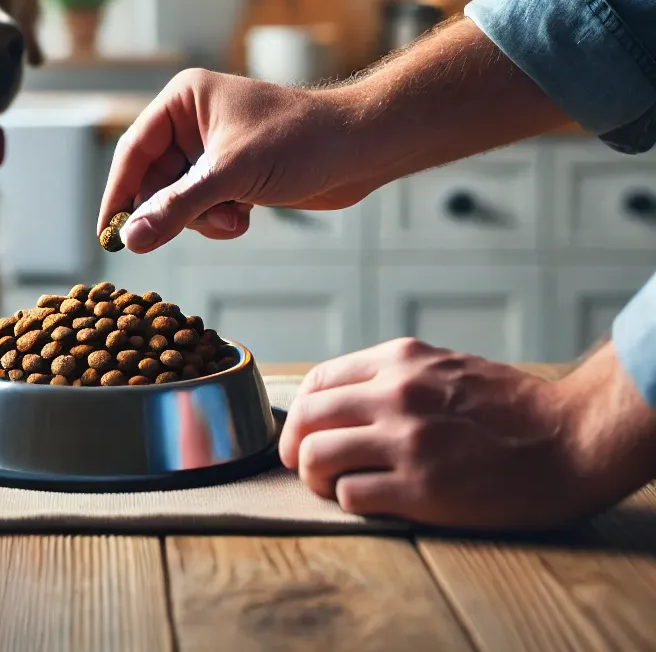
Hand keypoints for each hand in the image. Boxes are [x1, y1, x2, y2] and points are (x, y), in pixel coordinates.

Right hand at [98, 69, 366, 253]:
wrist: (362, 147)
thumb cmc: (300, 142)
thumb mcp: (231, 175)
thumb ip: (177, 208)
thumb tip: (129, 239)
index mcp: (183, 100)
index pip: (133, 151)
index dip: (118, 195)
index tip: (106, 235)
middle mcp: (192, 121)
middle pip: (154, 180)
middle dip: (176, 211)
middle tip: (190, 231)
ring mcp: (214, 149)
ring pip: (179, 199)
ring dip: (203, 218)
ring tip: (235, 218)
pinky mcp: (234, 173)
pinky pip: (205, 206)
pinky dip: (220, 219)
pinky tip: (246, 216)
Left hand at [278, 338, 655, 529]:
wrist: (567, 438)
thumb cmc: (508, 405)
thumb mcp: (441, 366)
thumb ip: (392, 376)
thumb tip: (343, 400)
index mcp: (398, 361)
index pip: (319, 381)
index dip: (302, 411)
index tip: (304, 431)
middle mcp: (394, 394)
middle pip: (307, 418)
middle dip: (294, 446)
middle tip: (301, 464)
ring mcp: (405, 441)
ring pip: (318, 457)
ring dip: (316, 477)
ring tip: (332, 486)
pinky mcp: (420, 488)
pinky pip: (352, 495)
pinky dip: (350, 500)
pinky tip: (370, 500)